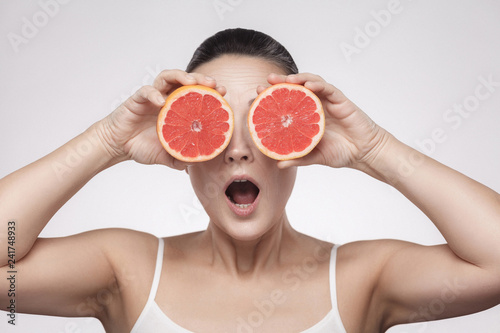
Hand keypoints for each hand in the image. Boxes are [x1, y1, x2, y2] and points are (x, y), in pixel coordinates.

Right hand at [95, 70, 223, 169]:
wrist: (117, 146)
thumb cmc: (142, 147)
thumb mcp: (167, 156)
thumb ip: (183, 157)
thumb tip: (199, 162)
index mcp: (176, 109)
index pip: (195, 94)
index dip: (210, 91)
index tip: (223, 93)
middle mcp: (166, 99)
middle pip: (185, 80)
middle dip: (201, 79)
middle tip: (214, 84)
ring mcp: (152, 97)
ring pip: (167, 77)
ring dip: (180, 76)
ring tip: (191, 82)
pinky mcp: (137, 99)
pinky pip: (146, 91)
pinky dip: (154, 94)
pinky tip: (161, 101)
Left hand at [261, 73, 389, 170]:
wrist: (364, 153)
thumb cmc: (341, 152)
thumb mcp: (315, 156)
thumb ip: (298, 157)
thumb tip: (279, 164)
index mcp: (308, 116)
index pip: (289, 102)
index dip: (274, 97)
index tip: (259, 95)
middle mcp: (317, 105)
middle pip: (297, 88)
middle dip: (281, 82)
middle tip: (267, 80)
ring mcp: (328, 101)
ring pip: (311, 83)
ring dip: (298, 78)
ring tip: (285, 79)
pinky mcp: (341, 100)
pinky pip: (328, 88)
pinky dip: (318, 84)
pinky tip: (308, 85)